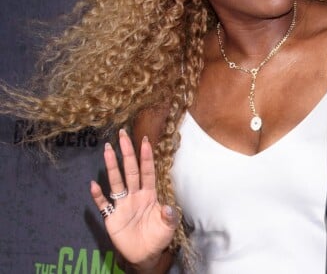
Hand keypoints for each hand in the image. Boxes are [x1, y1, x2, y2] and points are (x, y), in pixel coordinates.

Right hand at [90, 129, 178, 270]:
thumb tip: (168, 207)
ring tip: (107, 149)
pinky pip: (103, 204)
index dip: (146, 157)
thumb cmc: (158, 237)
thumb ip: (169, 217)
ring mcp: (122, 205)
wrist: (145, 256)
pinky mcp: (111, 217)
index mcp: (150, 194)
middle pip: (130, 170)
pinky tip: (93, 184)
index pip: (147, 171)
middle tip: (122, 134)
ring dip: (111, 166)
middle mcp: (135, 195)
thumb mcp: (168, 227)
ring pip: (116, 181)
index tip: (145, 140)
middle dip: (126, 152)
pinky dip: (98, 195)